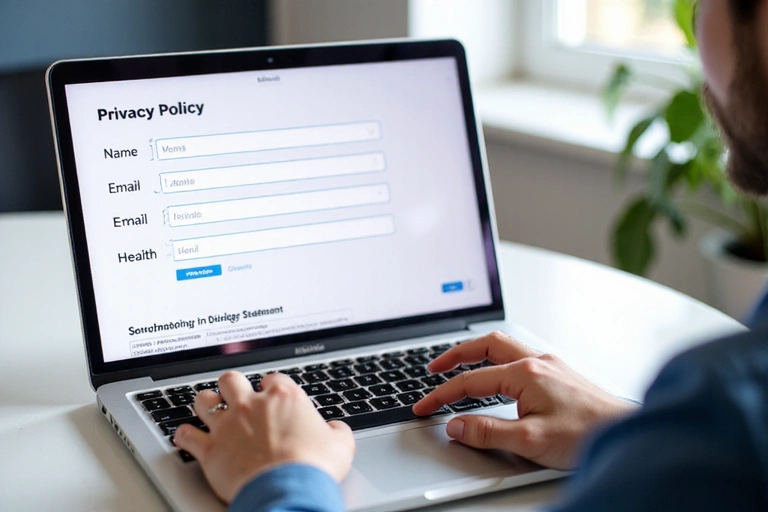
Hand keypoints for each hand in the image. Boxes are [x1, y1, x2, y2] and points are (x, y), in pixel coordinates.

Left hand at [175, 371, 354, 503]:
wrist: (288, 489)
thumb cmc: (314, 466)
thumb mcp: (340, 446)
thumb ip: (337, 432)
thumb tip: (336, 431)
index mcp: (284, 397)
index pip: (272, 378)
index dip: (271, 387)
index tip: (273, 397)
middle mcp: (251, 405)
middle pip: (231, 379)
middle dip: (232, 386)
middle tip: (236, 398)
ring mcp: (227, 425)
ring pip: (203, 400)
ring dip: (205, 404)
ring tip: (210, 411)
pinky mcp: (210, 449)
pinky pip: (185, 435)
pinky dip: (184, 435)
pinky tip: (187, 437)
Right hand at [412, 332, 635, 468]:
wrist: (628, 435)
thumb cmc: (588, 435)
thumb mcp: (531, 440)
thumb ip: (487, 432)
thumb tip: (456, 425)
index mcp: (526, 373)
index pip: (470, 381)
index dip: (442, 395)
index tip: (424, 407)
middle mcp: (538, 362)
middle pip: (485, 345)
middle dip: (455, 354)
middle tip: (434, 367)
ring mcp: (550, 365)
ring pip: (503, 346)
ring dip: (476, 352)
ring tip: (458, 364)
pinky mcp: (559, 374)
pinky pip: (519, 356)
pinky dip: (497, 360)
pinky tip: (497, 373)